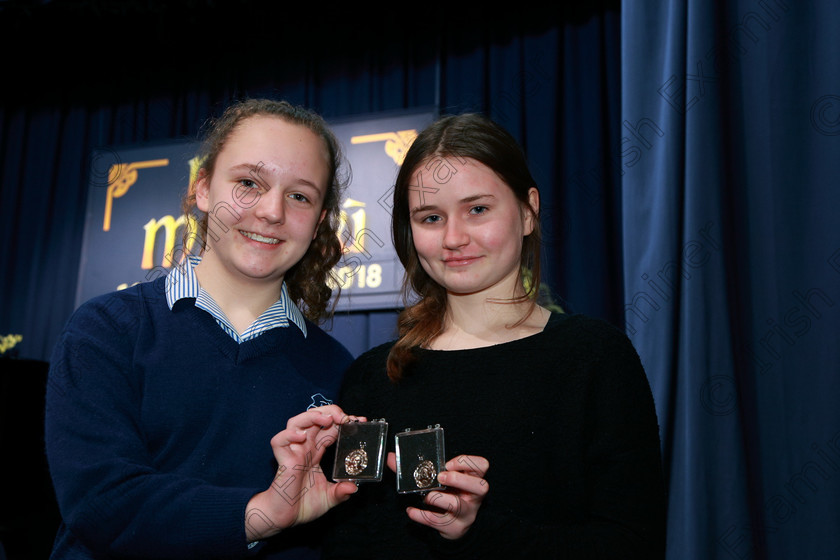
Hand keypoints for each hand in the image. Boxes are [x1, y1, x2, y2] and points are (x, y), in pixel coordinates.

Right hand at [245, 405, 364, 541]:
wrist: (283, 518)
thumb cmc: (303, 505)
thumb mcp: (329, 498)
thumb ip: (341, 492)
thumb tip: (354, 488)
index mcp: (316, 452)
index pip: (329, 428)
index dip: (342, 421)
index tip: (359, 421)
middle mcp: (304, 448)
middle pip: (314, 418)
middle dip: (330, 412)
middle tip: (345, 417)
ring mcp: (293, 452)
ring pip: (296, 422)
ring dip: (312, 417)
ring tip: (327, 420)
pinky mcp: (283, 461)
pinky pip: (279, 441)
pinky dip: (288, 435)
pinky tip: (301, 436)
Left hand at [388, 453, 489, 539]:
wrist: (455, 524)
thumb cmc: (448, 494)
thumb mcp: (442, 479)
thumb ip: (418, 467)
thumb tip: (391, 456)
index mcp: (473, 478)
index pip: (482, 465)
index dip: (466, 462)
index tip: (448, 463)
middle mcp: (473, 496)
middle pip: (480, 486)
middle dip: (459, 479)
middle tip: (441, 477)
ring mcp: (465, 513)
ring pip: (458, 505)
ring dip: (438, 498)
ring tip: (426, 496)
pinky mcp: (453, 527)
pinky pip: (438, 522)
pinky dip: (421, 516)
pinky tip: (410, 511)